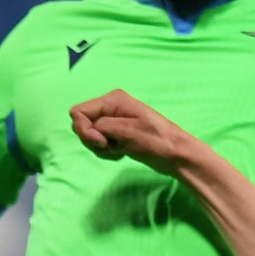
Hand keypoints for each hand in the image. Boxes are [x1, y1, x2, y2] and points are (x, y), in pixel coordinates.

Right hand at [70, 90, 198, 175]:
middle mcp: (110, 107)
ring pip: (90, 135)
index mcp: (112, 100)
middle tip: (113, 146)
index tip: (103, 141)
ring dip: (101, 148)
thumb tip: (84, 127)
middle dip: (92, 140)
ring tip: (120, 150)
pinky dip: (107, 151)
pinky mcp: (117, 133)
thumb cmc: (155, 141)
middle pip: (82, 124)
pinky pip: (100, 143)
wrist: (176, 155)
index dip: (85, 130)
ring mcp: (113, 120)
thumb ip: (100, 126)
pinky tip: (121, 153)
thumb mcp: (126, 131)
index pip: (78, 112)